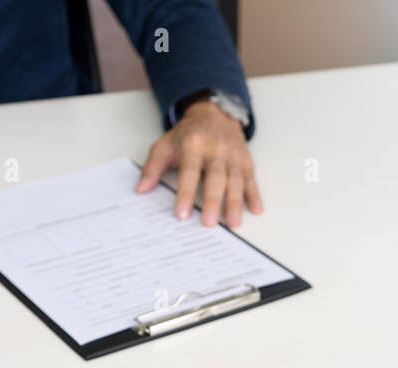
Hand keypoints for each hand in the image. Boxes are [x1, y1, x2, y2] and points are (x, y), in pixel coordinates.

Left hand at [136, 100, 261, 227]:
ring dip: (235, 203)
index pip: (189, 171)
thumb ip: (153, 167)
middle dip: (213, 201)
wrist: (214, 113)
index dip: (185, 193)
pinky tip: (256, 209)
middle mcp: (215, 149)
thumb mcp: (165, 145)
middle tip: (209, 223)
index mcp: (193, 145)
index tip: (182, 213)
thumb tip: (141, 189)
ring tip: (234, 223)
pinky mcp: (246, 161)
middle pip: (215, 178)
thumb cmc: (188, 134)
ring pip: (236, 181)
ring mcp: (233, 155)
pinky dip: (255, 195)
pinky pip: (251, 179)